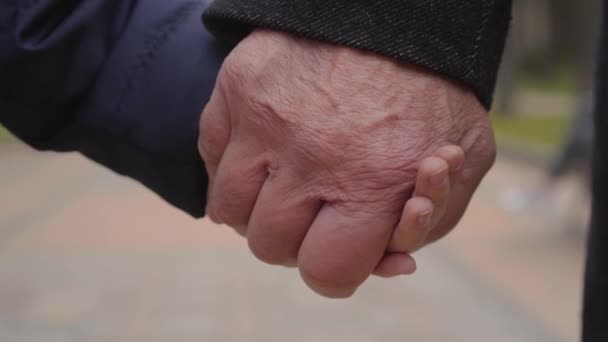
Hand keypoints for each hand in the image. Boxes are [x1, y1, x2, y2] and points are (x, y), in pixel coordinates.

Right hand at [198, 30, 495, 296]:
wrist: (396, 12)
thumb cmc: (431, 91)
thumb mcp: (468, 157)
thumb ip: (433, 220)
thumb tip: (395, 263)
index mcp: (372, 183)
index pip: (326, 272)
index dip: (334, 270)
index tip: (340, 247)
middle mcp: (310, 159)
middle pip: (270, 247)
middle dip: (295, 239)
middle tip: (315, 208)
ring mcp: (263, 124)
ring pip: (229, 211)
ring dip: (257, 206)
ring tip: (286, 179)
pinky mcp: (235, 91)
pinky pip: (210, 154)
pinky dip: (232, 163)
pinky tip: (264, 148)